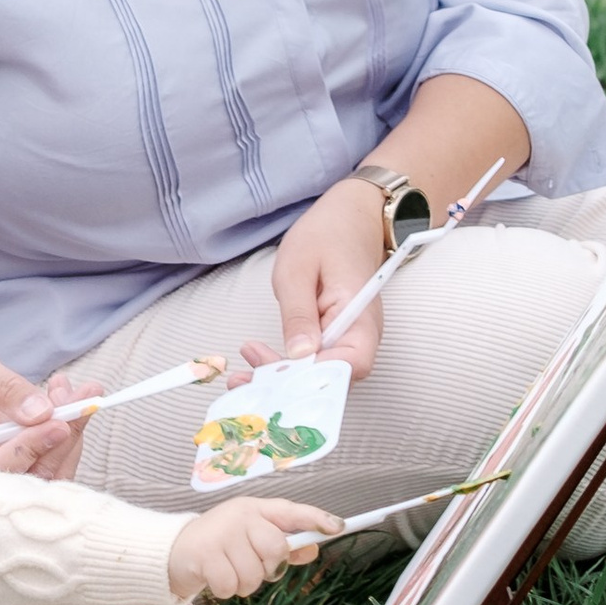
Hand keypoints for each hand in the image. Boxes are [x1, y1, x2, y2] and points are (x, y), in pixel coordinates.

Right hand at [0, 340, 95, 480]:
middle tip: (82, 398)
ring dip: (72, 434)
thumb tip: (43, 412)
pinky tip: (71, 400)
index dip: (28, 449)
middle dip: (62, 439)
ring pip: (49, 471)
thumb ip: (5, 389)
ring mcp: (3, 469)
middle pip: (30, 476)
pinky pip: (52, 459)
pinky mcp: (21, 461)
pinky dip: (69, 431)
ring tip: (81, 393)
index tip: (57, 423)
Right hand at [168, 492, 340, 601]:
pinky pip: (231, 586)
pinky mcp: (204, 554)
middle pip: (275, 548)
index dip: (316, 518)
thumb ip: (282, 545)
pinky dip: (225, 590)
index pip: (291, 511)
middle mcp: (240, 515)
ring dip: (244, 584)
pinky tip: (215, 578)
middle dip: (268, 567)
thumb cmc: (220, 544)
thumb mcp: (251, 539)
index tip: (337, 527)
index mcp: (256, 509)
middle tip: (252, 566)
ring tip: (229, 572)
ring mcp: (221, 533)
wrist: (173, 550)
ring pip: (253, 574)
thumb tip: (312, 550)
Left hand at [251, 176, 391, 380]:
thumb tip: (299, 355)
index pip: (350, 364)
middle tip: (244, 378)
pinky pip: (315, 362)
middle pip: (332, 378)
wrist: (347, 218)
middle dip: (288, 386)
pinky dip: (287, 366)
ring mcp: (350, 339)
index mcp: (360, 316)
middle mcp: (362, 335)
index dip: (314, 379)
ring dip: (282, 379)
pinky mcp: (335, 338)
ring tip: (243, 370)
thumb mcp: (298, 269)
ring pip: (320, 374)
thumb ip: (298, 314)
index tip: (274, 377)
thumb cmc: (326, 235)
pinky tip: (258, 358)